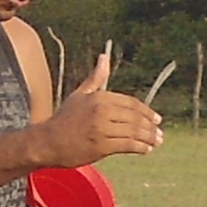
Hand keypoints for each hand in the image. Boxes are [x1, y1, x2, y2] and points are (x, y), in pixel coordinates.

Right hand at [31, 47, 165, 167]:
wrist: (47, 142)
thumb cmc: (63, 119)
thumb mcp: (79, 95)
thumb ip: (95, 78)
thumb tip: (104, 57)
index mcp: (99, 97)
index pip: (131, 103)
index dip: (146, 111)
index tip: (156, 119)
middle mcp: (102, 111)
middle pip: (135, 117)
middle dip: (150, 126)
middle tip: (159, 133)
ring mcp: (102, 128)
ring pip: (134, 132)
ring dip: (149, 138)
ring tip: (156, 142)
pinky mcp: (101, 145)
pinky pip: (127, 145)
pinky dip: (140, 147)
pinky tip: (146, 149)